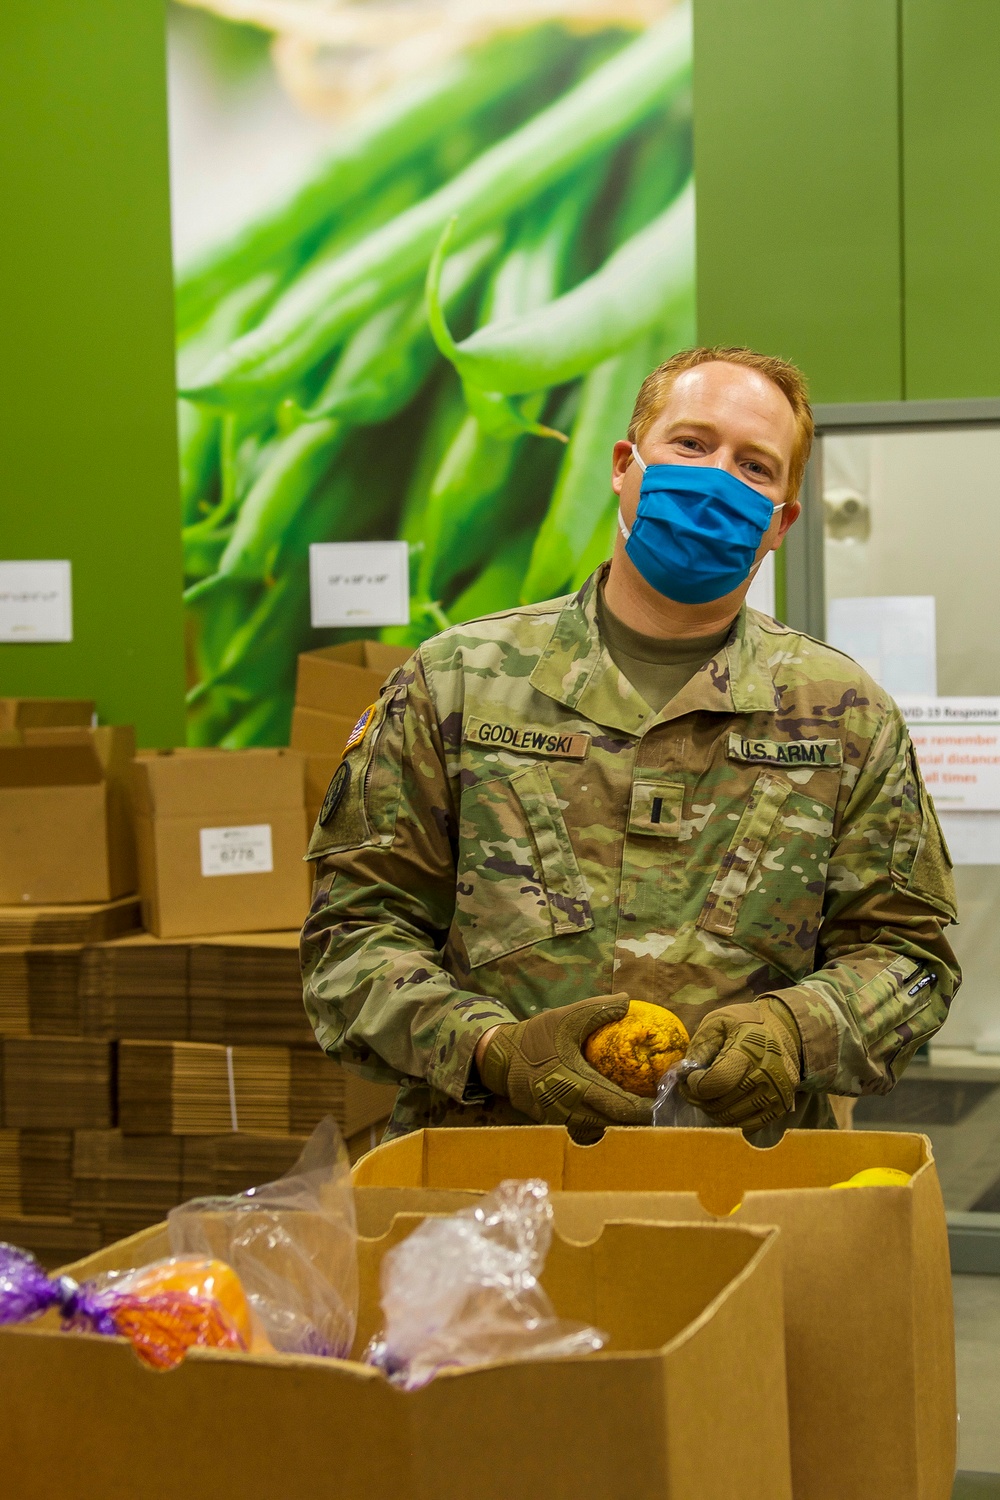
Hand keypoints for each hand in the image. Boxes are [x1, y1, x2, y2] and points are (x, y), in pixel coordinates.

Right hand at [478, 995, 653, 1128]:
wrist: (499, 1058)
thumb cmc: (534, 1037)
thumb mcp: (565, 1017)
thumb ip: (597, 1009)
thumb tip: (628, 1001)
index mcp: (576, 1084)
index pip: (620, 1105)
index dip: (645, 1107)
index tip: (663, 1098)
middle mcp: (570, 1108)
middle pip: (615, 1123)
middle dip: (639, 1117)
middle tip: (658, 1104)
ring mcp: (561, 1119)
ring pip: (601, 1128)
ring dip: (620, 1121)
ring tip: (640, 1108)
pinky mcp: (554, 1122)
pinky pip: (585, 1127)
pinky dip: (602, 1121)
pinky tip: (612, 1109)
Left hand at [678, 998, 801, 1132]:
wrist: (786, 1030)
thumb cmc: (746, 1023)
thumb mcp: (717, 1022)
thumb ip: (699, 1047)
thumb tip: (683, 1074)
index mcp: (751, 1050)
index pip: (717, 1082)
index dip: (695, 1084)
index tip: (689, 1077)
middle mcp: (767, 1075)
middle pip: (721, 1104)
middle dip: (699, 1098)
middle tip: (693, 1087)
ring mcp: (777, 1094)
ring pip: (730, 1118)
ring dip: (712, 1108)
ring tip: (708, 1093)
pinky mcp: (781, 1108)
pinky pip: (747, 1125)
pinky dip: (730, 1117)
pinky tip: (725, 1101)